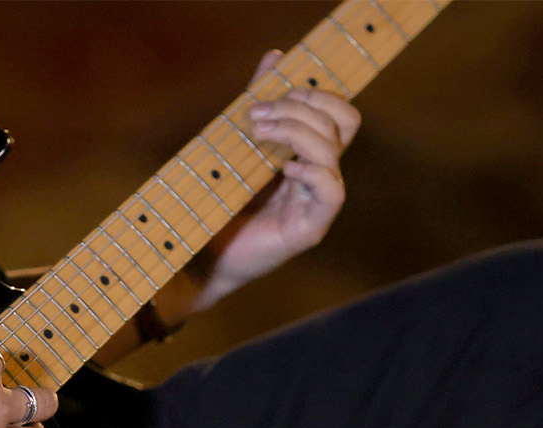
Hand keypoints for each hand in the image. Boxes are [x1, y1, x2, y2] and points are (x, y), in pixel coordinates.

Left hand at [193, 50, 361, 308]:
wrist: (200, 256)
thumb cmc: (218, 204)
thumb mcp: (237, 145)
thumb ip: (258, 104)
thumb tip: (276, 57)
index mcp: (307, 157)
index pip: (339, 114)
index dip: (317, 94)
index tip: (276, 92)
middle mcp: (318, 177)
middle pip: (342, 124)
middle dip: (304, 107)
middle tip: (259, 113)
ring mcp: (316, 204)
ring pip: (333, 152)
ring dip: (296, 131)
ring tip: (259, 132)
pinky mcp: (309, 229)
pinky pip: (331, 192)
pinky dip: (311, 171)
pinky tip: (283, 167)